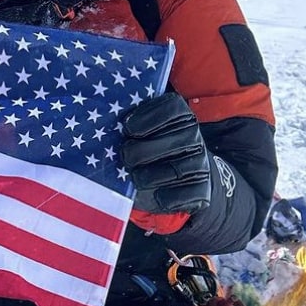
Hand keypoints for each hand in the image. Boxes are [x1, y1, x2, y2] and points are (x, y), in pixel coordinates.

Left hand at [120, 92, 211, 214]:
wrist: (180, 179)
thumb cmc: (150, 150)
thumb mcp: (141, 133)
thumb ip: (128, 125)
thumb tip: (101, 126)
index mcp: (181, 116)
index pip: (172, 108)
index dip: (148, 117)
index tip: (127, 128)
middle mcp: (195, 137)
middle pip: (175, 139)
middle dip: (144, 150)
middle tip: (126, 157)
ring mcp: (201, 164)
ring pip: (178, 169)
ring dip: (151, 176)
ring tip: (135, 177)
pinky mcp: (203, 190)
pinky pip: (187, 194)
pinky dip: (168, 197)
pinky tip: (156, 195)